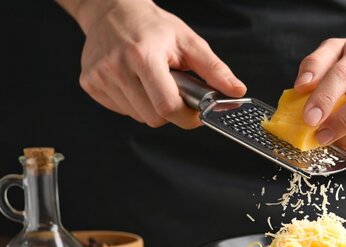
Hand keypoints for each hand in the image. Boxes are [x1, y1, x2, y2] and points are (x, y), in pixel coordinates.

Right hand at [76, 0, 245, 128]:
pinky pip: (122, 110)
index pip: (167, 106)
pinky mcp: (89, 84)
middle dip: (171, 110)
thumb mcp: (189, 42)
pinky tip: (135, 82)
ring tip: (153, 80)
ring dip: (152, 106)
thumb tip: (236, 91)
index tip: (197, 112)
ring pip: (138, 116)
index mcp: (143, 55)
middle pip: (153, 118)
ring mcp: (99, 77)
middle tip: (174, 89)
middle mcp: (116, 67)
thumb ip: (214, 69)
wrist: (113, 10)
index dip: (187, 116)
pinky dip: (135, 102)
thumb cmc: (153, 26)